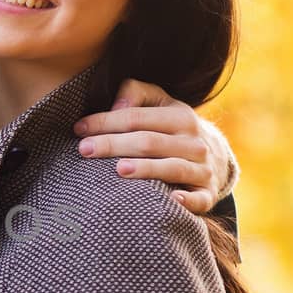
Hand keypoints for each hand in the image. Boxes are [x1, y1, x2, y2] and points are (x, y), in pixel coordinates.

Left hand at [73, 78, 233, 214]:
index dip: (105, 122)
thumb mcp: (160, 103)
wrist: (213, 156)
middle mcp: (193, 142)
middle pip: (149, 142)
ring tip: (119, 170)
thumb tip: (117, 106)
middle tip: (84, 150)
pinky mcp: (207, 193)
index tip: (79, 129)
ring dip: (146, 168)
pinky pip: (200, 198)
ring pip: (172, 168)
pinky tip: (172, 199)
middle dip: (114, 145)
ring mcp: (202, 168)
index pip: (136, 117)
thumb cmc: (171, 128)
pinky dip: (188, 200)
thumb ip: (136, 93)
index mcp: (180, 116)